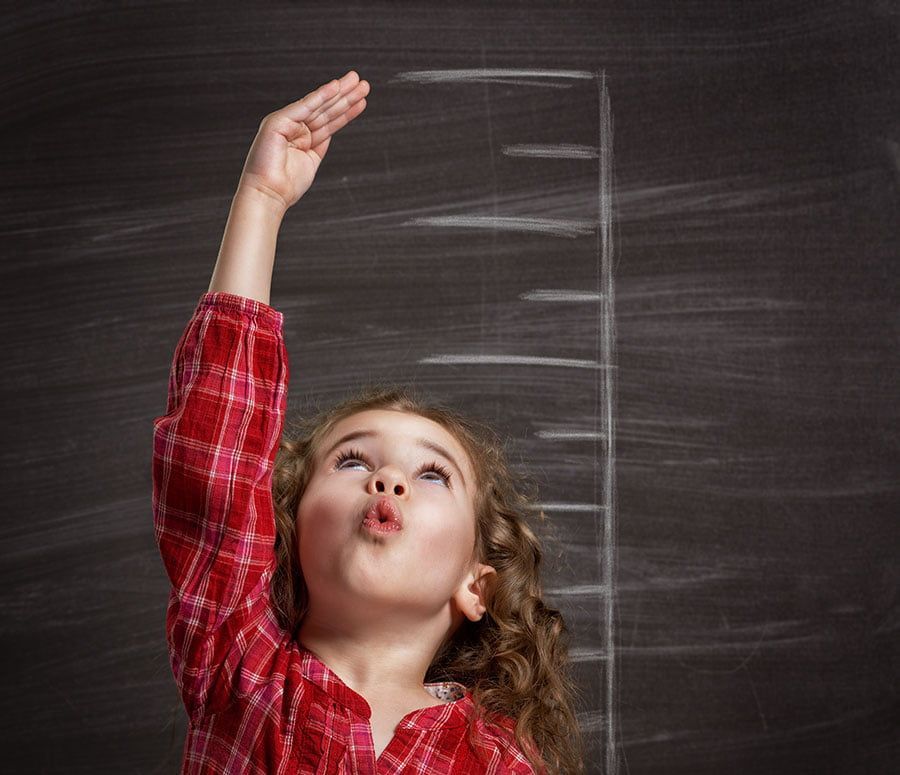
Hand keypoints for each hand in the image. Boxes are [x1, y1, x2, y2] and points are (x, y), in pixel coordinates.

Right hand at [236, 71, 368, 212]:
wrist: (268, 195)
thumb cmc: (286, 185)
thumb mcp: (311, 161)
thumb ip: (320, 144)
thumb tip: (330, 132)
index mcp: (301, 137)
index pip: (328, 121)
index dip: (346, 110)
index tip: (362, 101)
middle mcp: (293, 127)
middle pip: (325, 109)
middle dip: (346, 96)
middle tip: (364, 84)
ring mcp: (285, 122)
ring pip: (318, 105)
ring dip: (339, 93)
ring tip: (357, 81)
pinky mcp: (278, 121)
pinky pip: (304, 106)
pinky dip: (320, 96)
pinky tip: (335, 87)